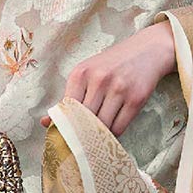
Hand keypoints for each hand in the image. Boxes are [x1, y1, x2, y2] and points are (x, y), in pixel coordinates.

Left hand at [43, 20, 176, 136]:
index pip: (66, 110)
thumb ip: (68, 97)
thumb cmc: (112, 65)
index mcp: (80, 73)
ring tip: (97, 136)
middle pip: (84, 120)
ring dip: (99, 135)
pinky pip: (119, 127)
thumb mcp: (87, 73)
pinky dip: (113, 134)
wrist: (147, 50)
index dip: (64, 126)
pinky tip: (111, 130)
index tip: (65, 136)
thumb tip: (45, 122)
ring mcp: (119, 89)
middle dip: (82, 134)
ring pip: (102, 126)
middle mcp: (99, 80)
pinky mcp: (136, 99)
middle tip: (81, 142)